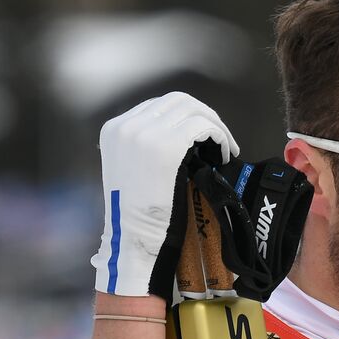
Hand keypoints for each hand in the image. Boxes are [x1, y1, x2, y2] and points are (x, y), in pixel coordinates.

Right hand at [90, 92, 239, 301]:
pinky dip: (219, 137)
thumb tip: (183, 130)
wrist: (134, 237)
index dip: (188, 117)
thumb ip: (146, 143)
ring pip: (194, 110)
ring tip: (224, 149)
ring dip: (216, 126)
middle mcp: (127, 125)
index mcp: (114, 129)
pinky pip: (203, 126)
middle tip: (220, 140)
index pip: (160, 105)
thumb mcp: (132, 167)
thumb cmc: (138, 211)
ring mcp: (145, 133)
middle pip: (178, 101)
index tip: (203, 136)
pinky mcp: (167, 145)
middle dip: (205, 116)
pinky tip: (222, 156)